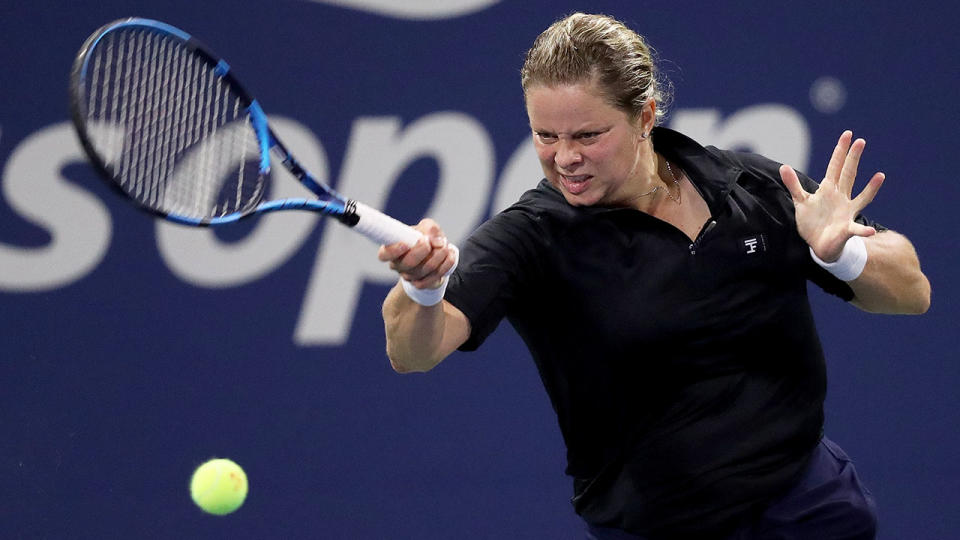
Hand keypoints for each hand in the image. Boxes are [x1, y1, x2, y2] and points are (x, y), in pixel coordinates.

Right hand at [377, 218, 457, 288]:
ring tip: (445, 246)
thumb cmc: (426, 238)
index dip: (394, 251)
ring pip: (424, 270)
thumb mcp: (427, 227)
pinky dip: (446, 265)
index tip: (406, 244)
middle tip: (432, 242)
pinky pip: (434, 277)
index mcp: (392, 249)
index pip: (384, 254)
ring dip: (439, 256)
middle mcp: (398, 264)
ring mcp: (409, 276)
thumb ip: (430, 228)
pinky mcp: (421, 284)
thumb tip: (436, 241)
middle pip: (408, 264)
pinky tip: (449, 255)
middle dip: (423, 252)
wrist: (435, 255)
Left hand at [780, 130, 884, 261]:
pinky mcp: (847, 229)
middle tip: (860, 141)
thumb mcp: (800, 201)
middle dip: (853, 159)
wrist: (820, 245)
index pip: (835, 167)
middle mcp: (841, 197)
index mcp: (828, 190)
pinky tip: (870, 232)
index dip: (840, 151)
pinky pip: (856, 229)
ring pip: (861, 197)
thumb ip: (793, 185)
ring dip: (870, 187)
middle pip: (848, 175)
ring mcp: (846, 212)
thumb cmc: (812, 221)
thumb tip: (783, 166)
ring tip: (880, 176)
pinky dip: (863, 231)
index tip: (847, 134)